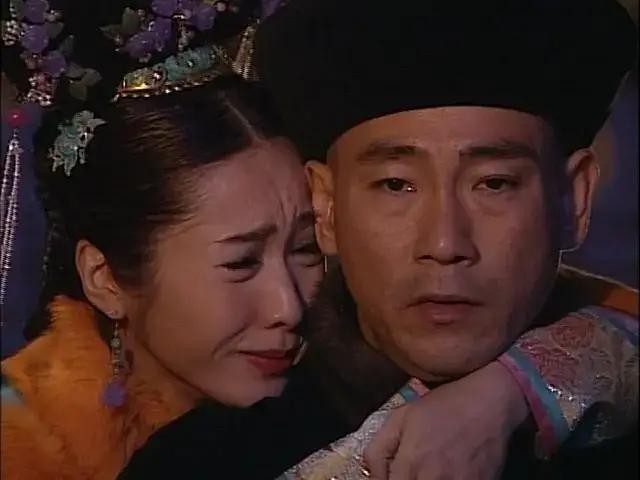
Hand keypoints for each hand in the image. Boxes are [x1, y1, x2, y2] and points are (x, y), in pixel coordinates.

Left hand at [363, 361, 528, 479]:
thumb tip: (372, 477)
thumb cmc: (442, 406)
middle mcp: (432, 479)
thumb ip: (378, 450)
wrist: (489, 403)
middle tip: (409, 473)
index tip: (389, 478)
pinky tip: (446, 473)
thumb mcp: (400, 417)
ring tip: (425, 472)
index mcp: (411, 462)